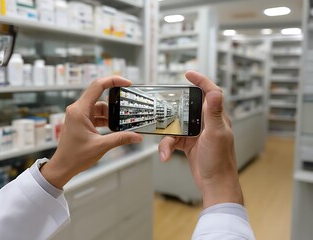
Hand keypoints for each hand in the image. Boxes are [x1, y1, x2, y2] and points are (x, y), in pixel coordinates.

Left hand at [41, 76, 142, 188]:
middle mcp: (77, 109)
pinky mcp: (80, 121)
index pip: (98, 86)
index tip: (127, 83)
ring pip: (99, 106)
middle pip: (99, 95)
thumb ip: (121, 138)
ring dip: (110, 113)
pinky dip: (105, 119)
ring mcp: (78, 115)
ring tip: (123, 121)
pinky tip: (114, 127)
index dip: (113, 80)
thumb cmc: (75, 156)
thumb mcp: (101, 146)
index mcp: (80, 110)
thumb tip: (137, 137)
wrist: (62, 166)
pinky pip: (95, 114)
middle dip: (115, 99)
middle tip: (129, 103)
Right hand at [159, 71, 242, 207]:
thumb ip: (214, 113)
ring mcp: (197, 133)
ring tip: (166, 149)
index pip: (211, 93)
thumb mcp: (216, 134)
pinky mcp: (188, 143)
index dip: (200, 81)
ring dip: (168, 137)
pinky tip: (165, 155)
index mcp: (217, 117)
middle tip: (164, 109)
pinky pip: (173, 139)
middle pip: (187, 107)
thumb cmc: (219, 160)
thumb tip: (215, 92)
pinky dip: (167, 147)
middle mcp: (207, 123)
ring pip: (176, 125)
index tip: (188, 73)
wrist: (214, 184)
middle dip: (173, 110)